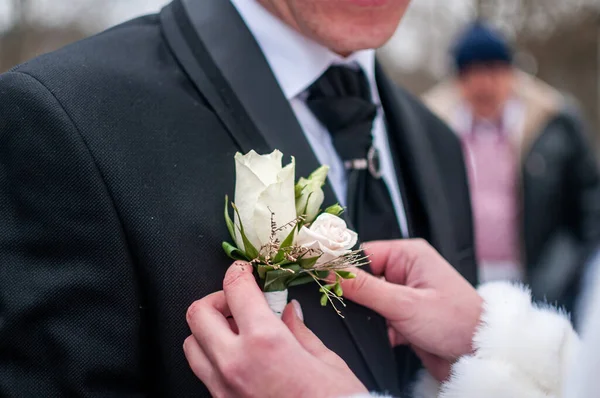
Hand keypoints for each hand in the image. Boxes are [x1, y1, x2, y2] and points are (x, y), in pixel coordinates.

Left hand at [183, 261, 367, 397]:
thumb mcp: (326, 360)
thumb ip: (300, 330)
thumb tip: (288, 311)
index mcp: (265, 342)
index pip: (235, 289)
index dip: (238, 271)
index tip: (244, 270)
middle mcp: (236, 363)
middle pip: (199, 313)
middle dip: (217, 298)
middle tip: (238, 301)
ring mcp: (223, 387)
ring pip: (191, 344)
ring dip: (208, 329)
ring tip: (235, 329)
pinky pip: (202, 372)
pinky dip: (212, 355)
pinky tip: (238, 356)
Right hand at [341, 239, 482, 380]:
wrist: (478, 356)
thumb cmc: (456, 322)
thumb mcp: (404, 304)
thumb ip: (364, 288)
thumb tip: (330, 272)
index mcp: (408, 254)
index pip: (363, 253)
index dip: (343, 267)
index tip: (323, 279)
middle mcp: (406, 270)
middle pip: (363, 276)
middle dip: (355, 294)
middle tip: (345, 307)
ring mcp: (405, 293)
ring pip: (369, 298)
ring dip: (368, 313)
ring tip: (377, 322)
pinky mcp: (404, 314)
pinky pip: (378, 315)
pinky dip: (377, 327)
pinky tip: (386, 335)